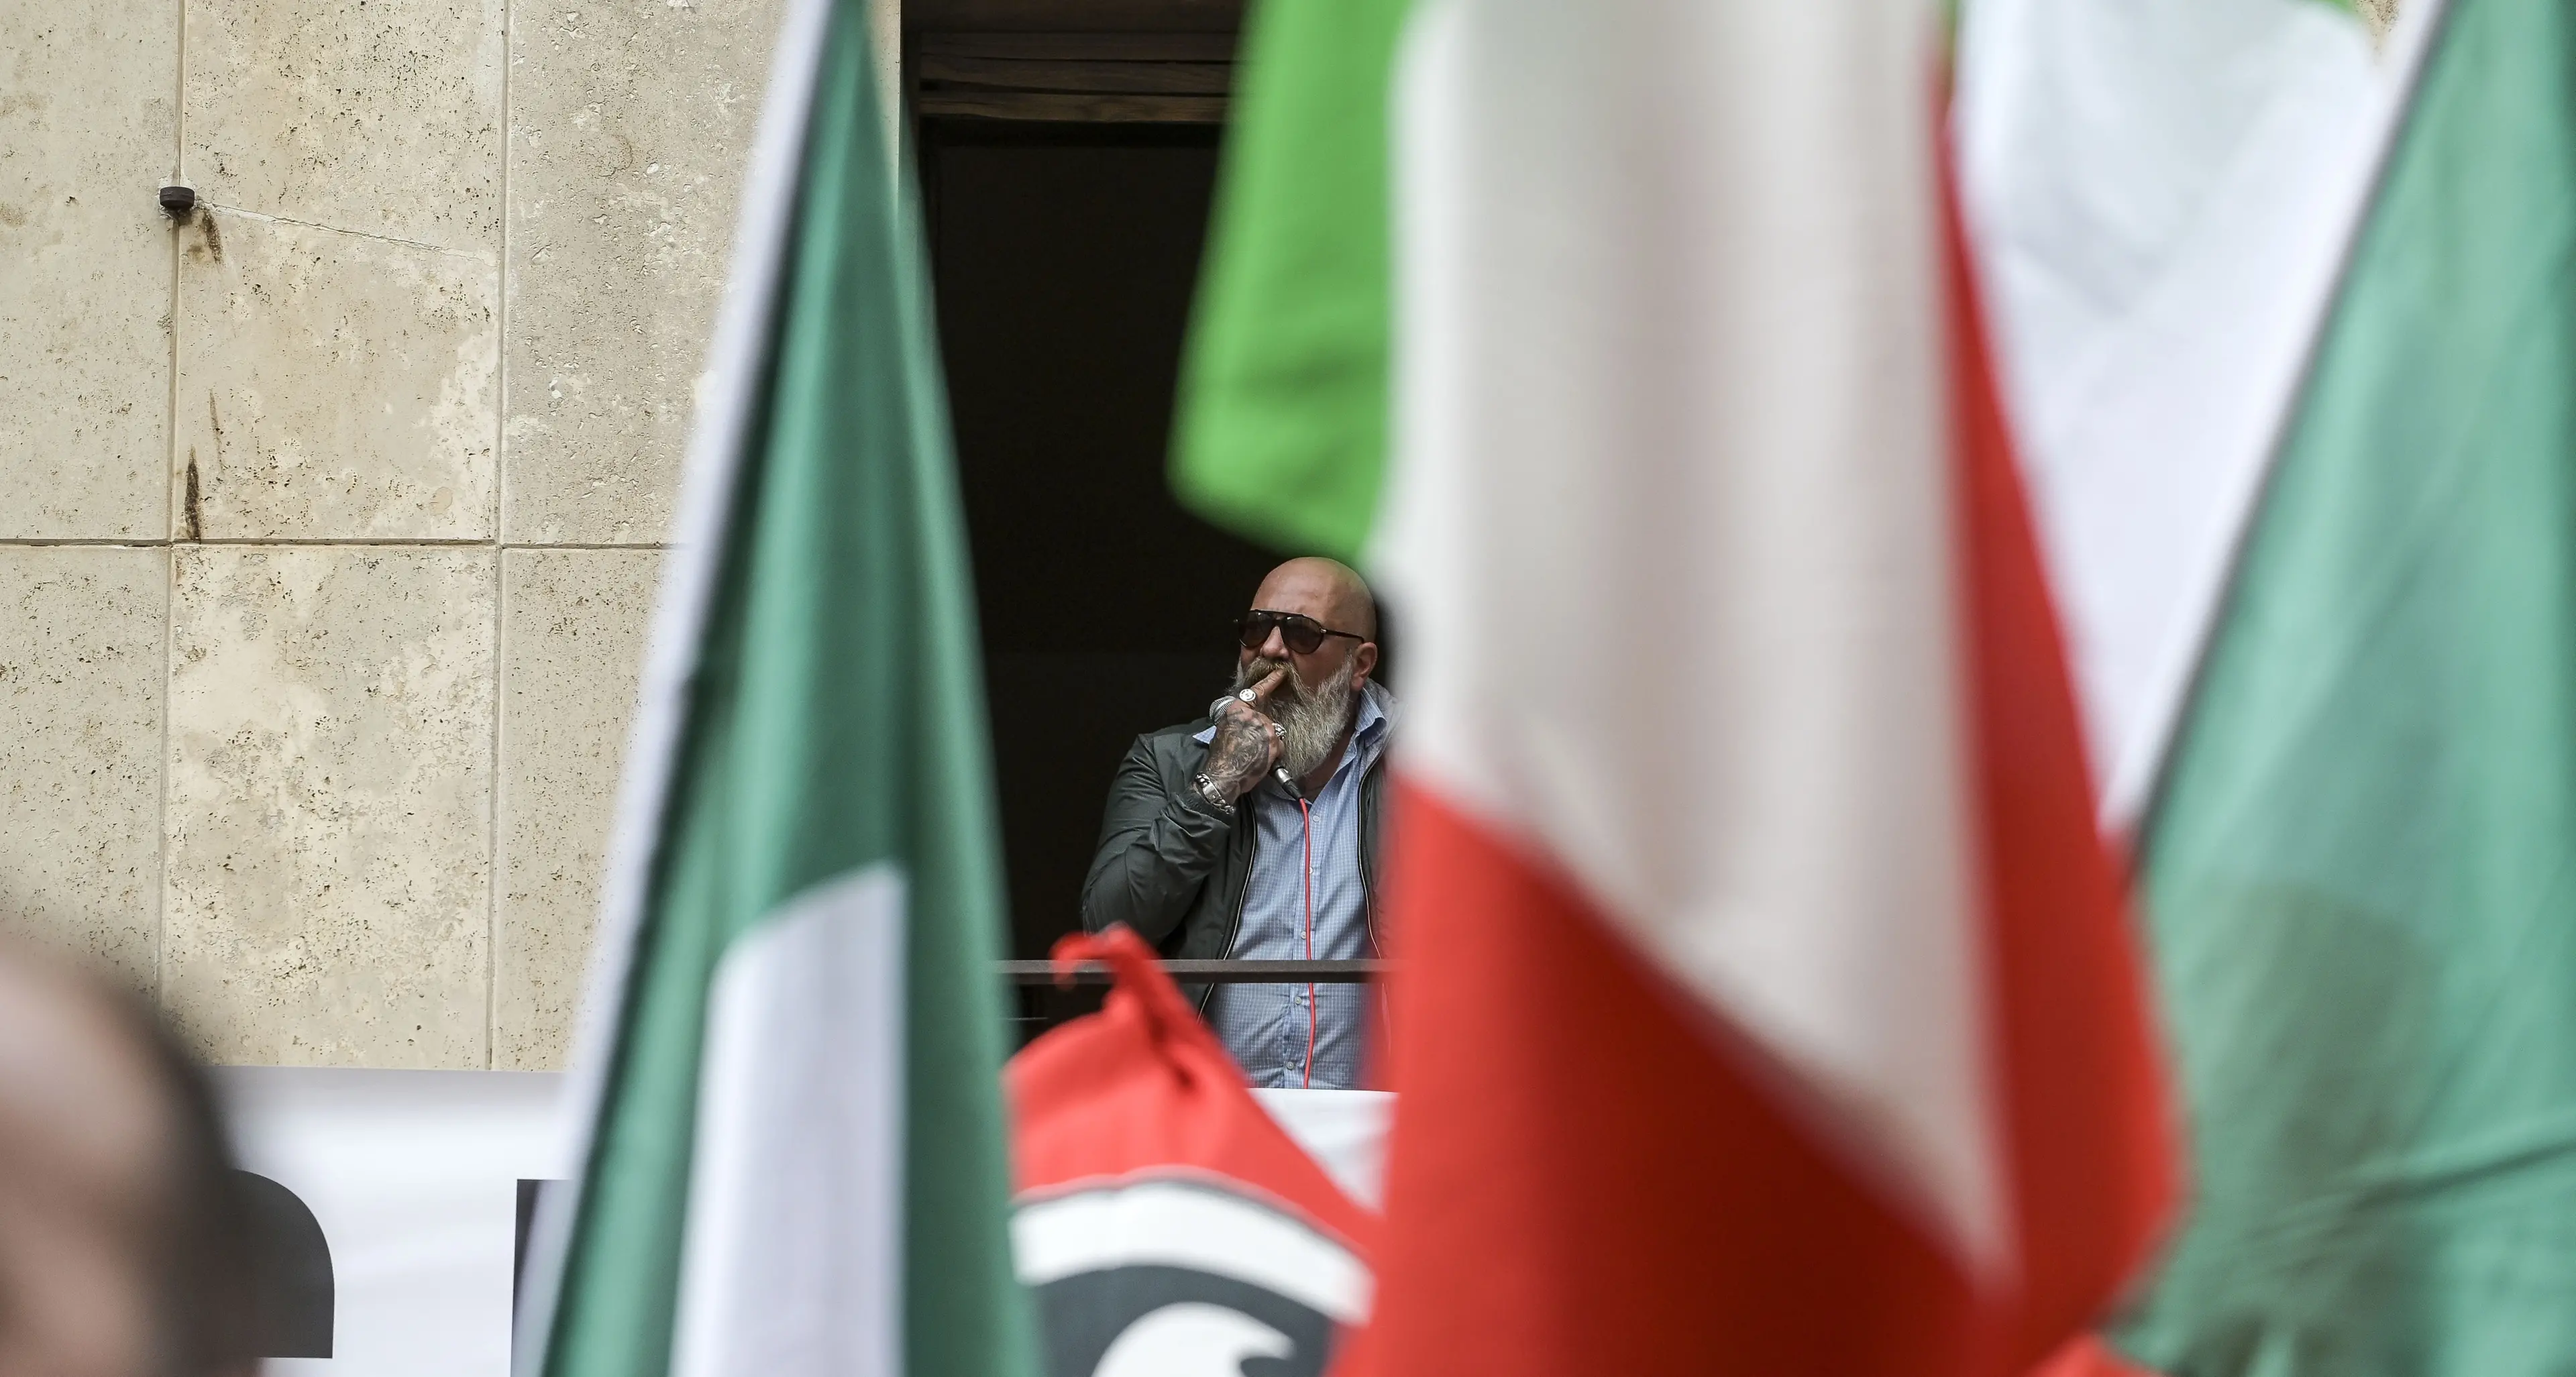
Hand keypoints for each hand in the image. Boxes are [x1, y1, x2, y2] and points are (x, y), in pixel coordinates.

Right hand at [1200, 668, 1284, 802]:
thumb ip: (1238, 720)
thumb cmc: (1221, 756)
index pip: (1257, 691)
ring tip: (1254, 755)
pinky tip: (1262, 760)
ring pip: (1273, 733)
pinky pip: (1279, 746)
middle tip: (1250, 747)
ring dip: (1267, 743)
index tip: (1281, 673)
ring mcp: (1265, 728)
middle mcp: (1253, 715)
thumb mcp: (1224, 729)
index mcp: (1238, 710)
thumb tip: (1245, 722)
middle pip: (1266, 719)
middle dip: (1261, 732)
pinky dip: (1274, 753)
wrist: (1224, 774)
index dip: (1271, 681)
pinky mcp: (1274, 742)